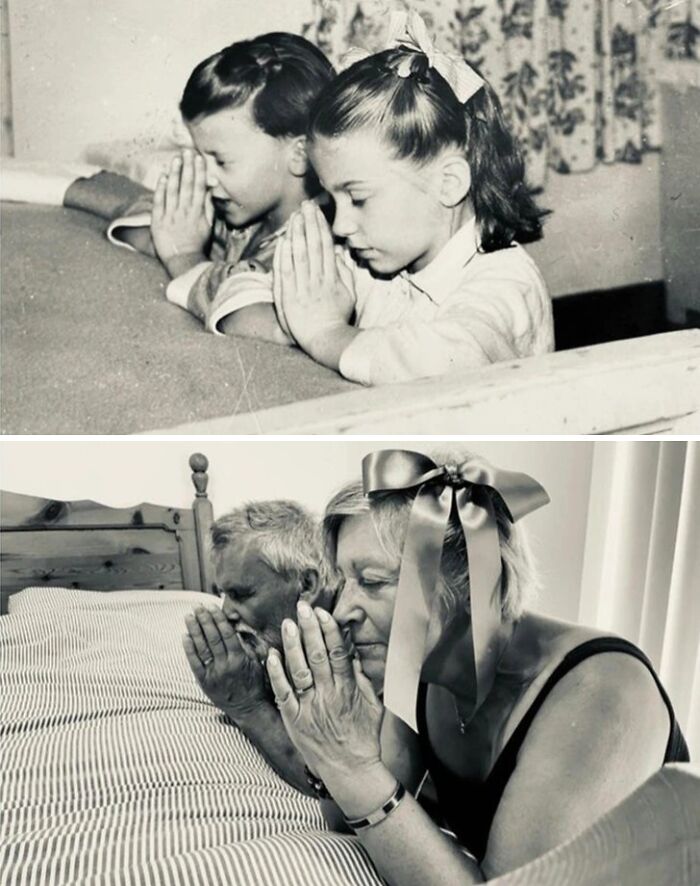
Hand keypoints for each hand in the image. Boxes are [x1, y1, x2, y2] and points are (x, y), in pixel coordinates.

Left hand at [151, 150, 212, 269]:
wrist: (183, 261)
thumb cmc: (197, 245)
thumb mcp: (208, 228)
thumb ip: (209, 209)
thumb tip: (210, 192)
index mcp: (198, 213)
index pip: (199, 187)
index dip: (199, 171)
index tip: (198, 158)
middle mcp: (185, 211)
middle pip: (187, 185)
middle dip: (187, 167)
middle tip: (187, 151)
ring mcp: (171, 215)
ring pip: (173, 190)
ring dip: (175, 173)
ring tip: (176, 159)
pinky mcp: (158, 221)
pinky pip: (160, 202)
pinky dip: (161, 188)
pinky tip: (163, 176)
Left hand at [183, 604, 267, 718]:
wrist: (249, 708)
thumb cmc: (256, 682)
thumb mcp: (258, 661)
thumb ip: (248, 643)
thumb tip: (237, 625)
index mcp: (240, 659)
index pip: (226, 633)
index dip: (218, 619)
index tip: (212, 606)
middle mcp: (225, 666)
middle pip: (212, 638)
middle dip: (204, 620)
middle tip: (197, 606)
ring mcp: (214, 674)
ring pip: (201, 648)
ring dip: (194, 630)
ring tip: (188, 616)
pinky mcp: (205, 682)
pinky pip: (194, 663)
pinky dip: (189, 649)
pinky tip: (185, 636)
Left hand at [266, 601, 384, 798]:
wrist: (350, 771)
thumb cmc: (363, 737)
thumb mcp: (373, 706)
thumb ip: (362, 678)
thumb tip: (353, 654)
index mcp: (347, 690)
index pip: (338, 654)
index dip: (330, 631)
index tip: (323, 613)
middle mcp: (328, 696)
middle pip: (317, 656)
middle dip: (309, 629)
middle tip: (302, 607)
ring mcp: (309, 708)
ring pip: (298, 671)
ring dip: (292, 645)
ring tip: (287, 624)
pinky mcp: (294, 720)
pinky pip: (282, 693)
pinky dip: (276, 674)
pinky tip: (271, 655)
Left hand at [272, 202, 355, 358]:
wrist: (324, 339)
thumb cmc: (336, 319)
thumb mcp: (349, 296)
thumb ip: (345, 275)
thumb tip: (338, 257)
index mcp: (332, 278)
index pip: (325, 246)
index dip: (319, 226)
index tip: (315, 212)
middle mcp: (317, 280)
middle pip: (312, 246)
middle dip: (308, 223)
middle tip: (305, 205)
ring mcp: (302, 288)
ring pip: (299, 255)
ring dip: (296, 234)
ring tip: (294, 216)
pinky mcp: (289, 297)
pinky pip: (285, 272)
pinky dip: (284, 255)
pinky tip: (284, 241)